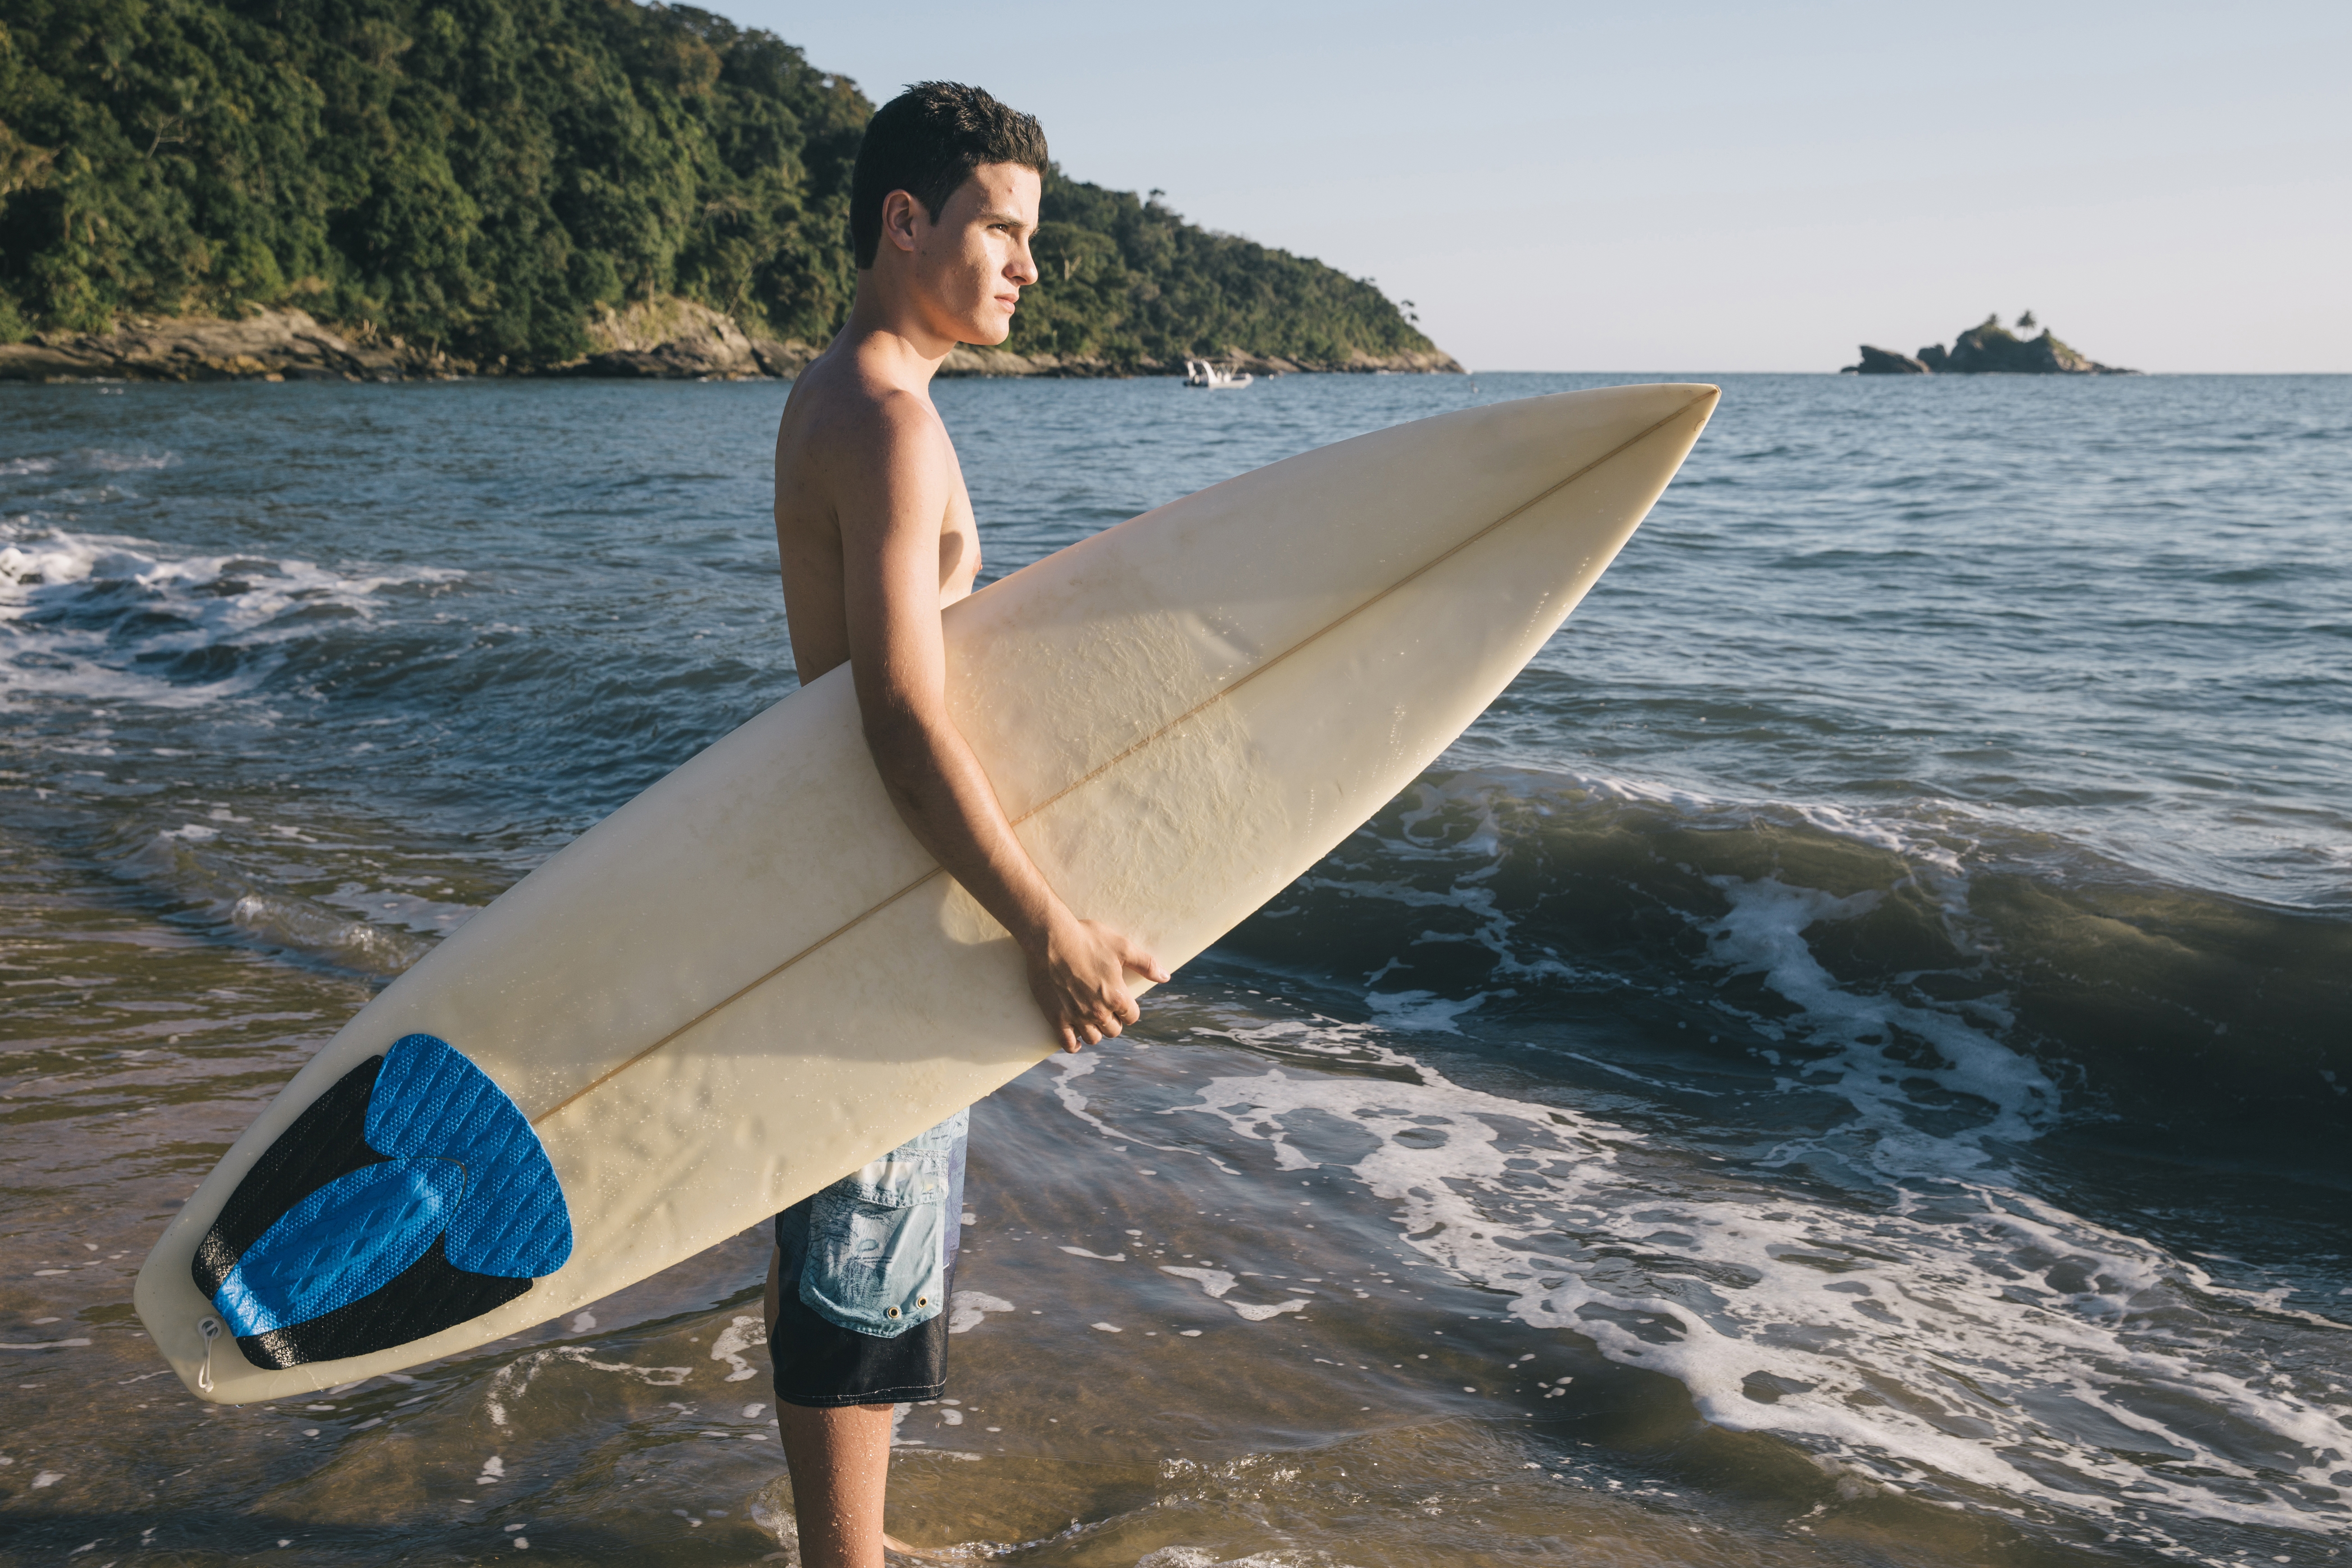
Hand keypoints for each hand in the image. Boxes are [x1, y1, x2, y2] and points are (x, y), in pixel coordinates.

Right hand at [1024, 916, 1169, 1052]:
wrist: (1051, 938)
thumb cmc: (1088, 939)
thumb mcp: (1122, 946)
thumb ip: (1146, 964)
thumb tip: (1166, 977)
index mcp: (1116, 996)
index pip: (1131, 1017)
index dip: (1128, 1010)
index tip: (1122, 1004)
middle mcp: (1098, 1011)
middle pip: (1113, 1030)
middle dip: (1113, 1022)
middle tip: (1106, 1010)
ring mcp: (1076, 1016)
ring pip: (1093, 1038)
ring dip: (1095, 1032)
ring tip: (1091, 1021)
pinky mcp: (1056, 1017)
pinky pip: (1067, 1043)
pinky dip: (1073, 1045)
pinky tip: (1076, 1041)